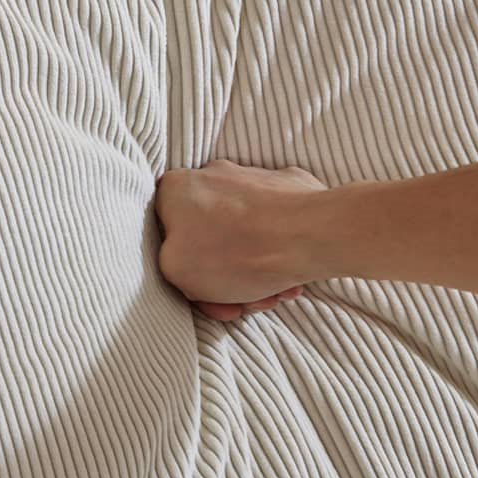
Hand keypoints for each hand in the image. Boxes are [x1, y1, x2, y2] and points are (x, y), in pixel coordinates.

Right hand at [154, 159, 326, 320]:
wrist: (310, 234)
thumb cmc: (239, 253)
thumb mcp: (176, 271)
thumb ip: (168, 261)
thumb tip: (183, 259)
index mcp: (175, 188)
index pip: (167, 237)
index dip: (186, 277)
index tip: (207, 300)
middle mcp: (210, 174)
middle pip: (208, 239)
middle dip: (225, 278)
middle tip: (243, 302)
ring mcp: (250, 179)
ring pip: (241, 236)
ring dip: (253, 272)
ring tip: (273, 294)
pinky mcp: (284, 187)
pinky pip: (270, 226)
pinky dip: (275, 254)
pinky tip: (288, 279)